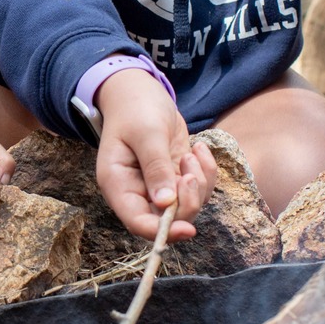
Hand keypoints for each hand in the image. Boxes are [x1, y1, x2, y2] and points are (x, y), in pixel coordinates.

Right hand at [94, 69, 215, 240]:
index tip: (188, 229)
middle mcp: (137, 192)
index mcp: (118, 185)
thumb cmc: (136, 108)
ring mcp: (158, 187)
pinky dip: (206, 172)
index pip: (138, 223)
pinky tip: (198, 148)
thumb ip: (156, 167)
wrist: (140, 92)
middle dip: (188, 200)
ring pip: (187, 206)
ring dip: (198, 183)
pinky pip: (198, 189)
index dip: (163, 231)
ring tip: (192, 153)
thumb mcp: (147, 133)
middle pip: (167, 220)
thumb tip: (166, 203)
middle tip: (190, 169)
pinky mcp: (175, 177)